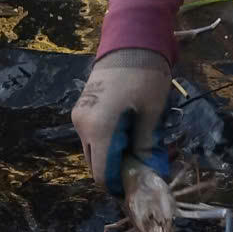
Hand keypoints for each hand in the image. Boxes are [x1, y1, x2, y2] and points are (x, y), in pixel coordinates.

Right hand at [72, 48, 173, 194]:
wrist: (130, 40)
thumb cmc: (145, 76)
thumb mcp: (152, 113)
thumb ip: (147, 146)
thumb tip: (149, 172)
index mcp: (98, 129)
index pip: (102, 175)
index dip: (119, 188)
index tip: (138, 191)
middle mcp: (82, 126)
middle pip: (95, 166)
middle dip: (117, 174)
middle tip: (142, 173)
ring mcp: (80, 116)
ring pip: (93, 151)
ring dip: (113, 158)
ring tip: (139, 153)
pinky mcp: (83, 108)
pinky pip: (93, 136)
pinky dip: (108, 144)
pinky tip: (129, 137)